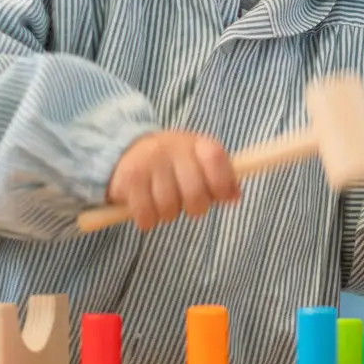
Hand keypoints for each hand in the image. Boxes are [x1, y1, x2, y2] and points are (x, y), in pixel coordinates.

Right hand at [105, 130, 239, 230]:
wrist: (128, 151)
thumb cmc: (174, 164)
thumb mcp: (200, 163)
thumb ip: (221, 178)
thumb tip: (234, 197)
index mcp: (195, 143)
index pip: (215, 158)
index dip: (222, 182)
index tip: (220, 196)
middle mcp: (172, 148)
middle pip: (194, 193)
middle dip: (195, 207)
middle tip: (187, 203)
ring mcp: (149, 162)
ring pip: (169, 207)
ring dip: (168, 214)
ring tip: (164, 203)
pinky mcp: (129, 178)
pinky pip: (146, 214)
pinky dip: (148, 220)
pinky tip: (147, 209)